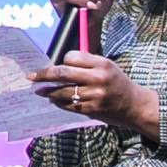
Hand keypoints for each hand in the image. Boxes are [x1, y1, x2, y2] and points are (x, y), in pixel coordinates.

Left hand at [31, 51, 157, 135]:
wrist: (134, 105)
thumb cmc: (117, 83)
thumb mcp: (106, 67)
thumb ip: (86, 64)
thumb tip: (59, 64)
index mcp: (101, 64)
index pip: (71, 57)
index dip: (62, 60)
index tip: (56, 64)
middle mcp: (97, 78)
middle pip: (62, 73)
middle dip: (43, 74)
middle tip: (32, 76)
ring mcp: (94, 95)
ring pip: (63, 92)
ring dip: (48, 92)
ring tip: (40, 91)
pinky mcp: (92, 109)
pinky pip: (69, 105)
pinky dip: (58, 103)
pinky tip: (53, 100)